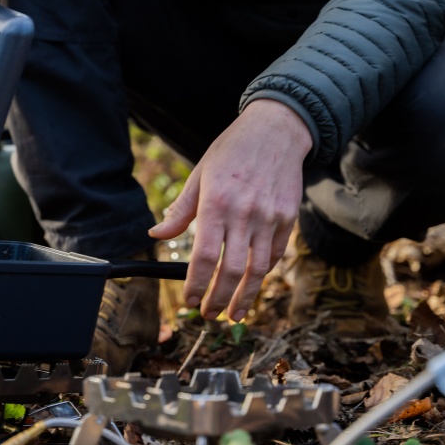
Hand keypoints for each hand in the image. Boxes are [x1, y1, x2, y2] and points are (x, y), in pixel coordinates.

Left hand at [149, 99, 312, 321]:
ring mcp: (269, 217)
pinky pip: (275, 254)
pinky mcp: (288, 218)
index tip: (189, 300)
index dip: (195, 283)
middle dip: (218, 299)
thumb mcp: (200, 174)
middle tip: (208, 314)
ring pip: (257, 269)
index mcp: (216, 202)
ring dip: (244, 297)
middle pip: (231, 270)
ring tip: (233, 314)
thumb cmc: (232, 151)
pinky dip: (263, 273)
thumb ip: (181, 210)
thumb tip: (156, 234)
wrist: (276, 130)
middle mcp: (244, 213)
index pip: (204, 256)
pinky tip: (252, 283)